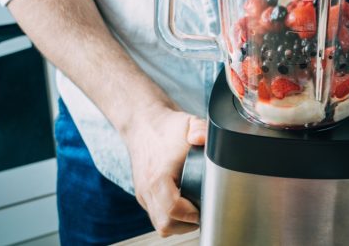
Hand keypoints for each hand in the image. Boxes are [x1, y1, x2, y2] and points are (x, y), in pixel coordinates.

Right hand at [124, 105, 205, 236]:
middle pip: (165, 224)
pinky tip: (184, 206)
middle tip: (203, 212)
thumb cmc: (167, 126)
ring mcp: (143, 194)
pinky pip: (156, 216)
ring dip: (178, 223)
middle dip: (187, 224)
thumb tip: (204, 139)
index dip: (192, 214)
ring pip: (159, 224)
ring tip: (195, 211)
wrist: (143, 124)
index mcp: (158, 176)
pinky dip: (170, 216)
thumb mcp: (189, 124)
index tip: (205, 207)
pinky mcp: (143, 195)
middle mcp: (147, 189)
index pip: (173, 209)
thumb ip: (201, 130)